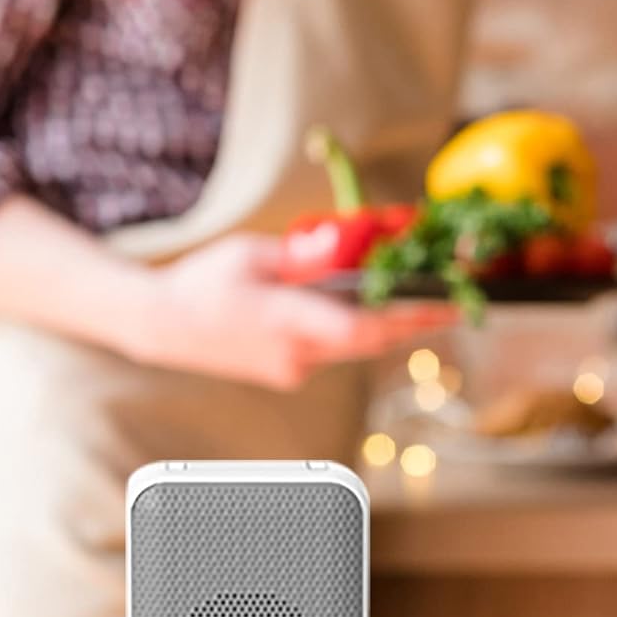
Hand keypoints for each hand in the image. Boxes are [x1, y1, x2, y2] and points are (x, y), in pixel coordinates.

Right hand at [120, 234, 459, 391]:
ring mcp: (292, 370)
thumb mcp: (256, 252)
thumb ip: (308, 253)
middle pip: (369, 341)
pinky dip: (363, 330)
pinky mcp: (291, 374)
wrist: (160, 327)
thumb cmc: (203, 280)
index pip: (354, 328)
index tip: (440, 303)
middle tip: (456, 299)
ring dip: (393, 325)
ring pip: (358, 348)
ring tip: (432, 300)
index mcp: (279, 319)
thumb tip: (357, 242)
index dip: (402, 318)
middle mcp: (291, 354)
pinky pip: (339, 351)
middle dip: (415, 320)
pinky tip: (382, 310)